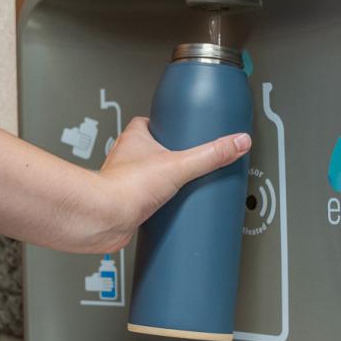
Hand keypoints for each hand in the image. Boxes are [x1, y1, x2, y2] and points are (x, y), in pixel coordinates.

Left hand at [70, 117, 250, 253]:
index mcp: (135, 137)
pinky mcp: (126, 203)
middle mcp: (127, 157)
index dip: (167, 125)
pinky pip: (145, 198)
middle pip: (152, 149)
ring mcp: (125, 180)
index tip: (183, 128)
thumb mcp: (180, 165)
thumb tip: (237, 142)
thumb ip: (211, 154)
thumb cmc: (125, 187)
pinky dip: (156, 202)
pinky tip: (168, 209)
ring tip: (183, 185)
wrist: (104, 219)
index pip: (151, 122)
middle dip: (170, 156)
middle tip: (189, 160)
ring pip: (147, 174)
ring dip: (162, 180)